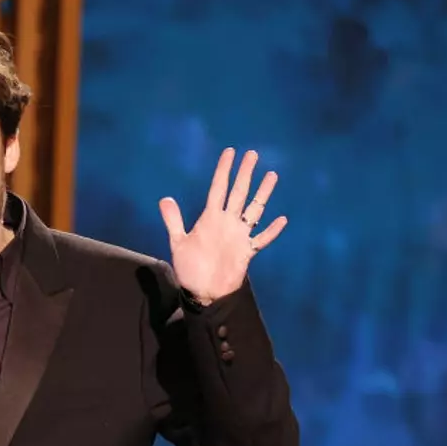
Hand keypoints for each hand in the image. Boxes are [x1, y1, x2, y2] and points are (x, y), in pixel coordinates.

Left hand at [158, 147, 287, 303]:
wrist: (202, 292)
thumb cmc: (190, 268)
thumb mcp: (178, 242)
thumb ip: (173, 221)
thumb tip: (164, 199)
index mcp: (210, 218)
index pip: (218, 188)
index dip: (224, 170)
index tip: (230, 152)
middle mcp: (227, 223)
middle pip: (238, 193)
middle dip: (245, 174)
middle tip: (252, 154)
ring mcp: (238, 236)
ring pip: (254, 210)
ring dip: (263, 194)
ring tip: (271, 175)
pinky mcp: (247, 251)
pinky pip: (262, 239)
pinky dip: (272, 231)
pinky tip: (282, 219)